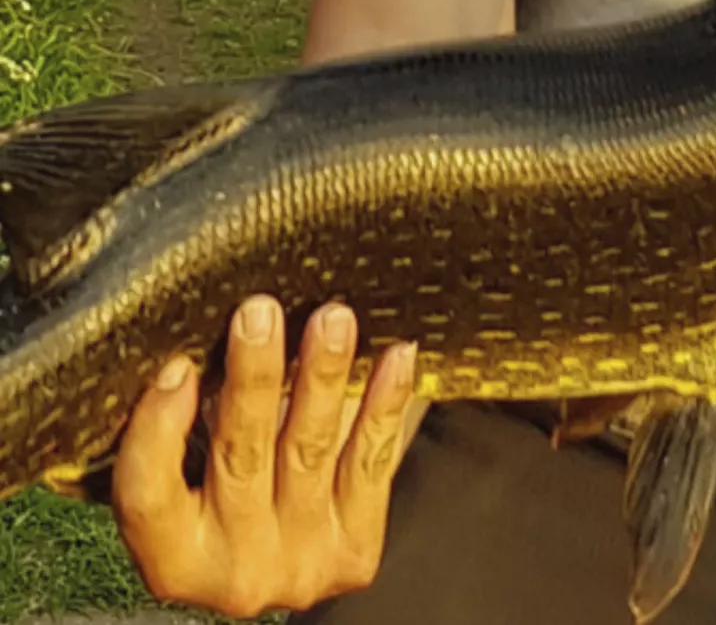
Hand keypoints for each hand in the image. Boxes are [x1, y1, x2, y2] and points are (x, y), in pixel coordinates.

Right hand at [111, 296, 418, 617]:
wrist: (294, 573)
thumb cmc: (227, 506)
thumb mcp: (187, 486)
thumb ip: (186, 432)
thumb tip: (194, 343)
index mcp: (174, 559)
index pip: (149, 494)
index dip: (158, 430)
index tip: (178, 366)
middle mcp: (235, 568)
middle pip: (240, 456)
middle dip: (253, 377)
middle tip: (261, 313)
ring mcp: (300, 560)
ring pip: (310, 449)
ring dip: (322, 376)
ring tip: (332, 320)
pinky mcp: (356, 547)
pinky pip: (372, 461)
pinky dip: (384, 403)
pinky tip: (396, 358)